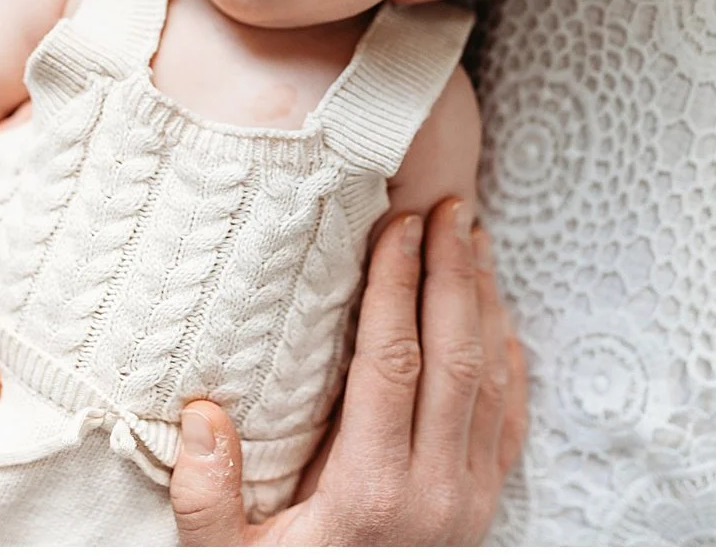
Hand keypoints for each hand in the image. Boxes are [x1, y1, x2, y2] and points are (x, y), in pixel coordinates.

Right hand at [169, 199, 524, 545]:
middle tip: (450, 206)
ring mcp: (470, 502)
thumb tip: (204, 413)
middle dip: (452, 271)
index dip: (396, 285)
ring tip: (474, 239)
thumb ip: (208, 499)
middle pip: (454, 354)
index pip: (393, 361)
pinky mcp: (486, 510)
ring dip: (484, 301)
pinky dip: (509, 358)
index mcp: (370, 493)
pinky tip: (499, 317)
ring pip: (490, 378)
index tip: (397, 224)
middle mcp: (434, 493)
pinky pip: (510, 420)